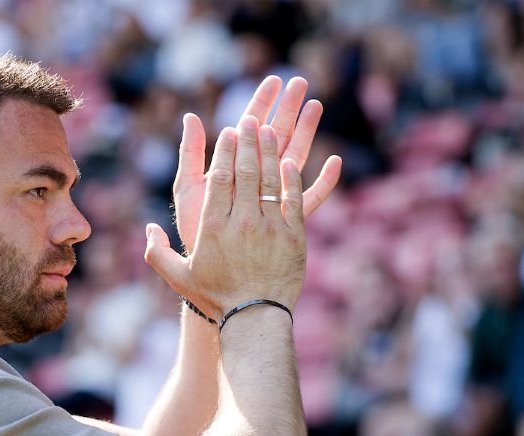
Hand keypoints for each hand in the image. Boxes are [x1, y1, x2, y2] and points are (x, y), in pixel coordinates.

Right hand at [145, 117, 307, 315]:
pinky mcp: (294, 236)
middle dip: (248, 141)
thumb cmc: (215, 298)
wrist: (254, 318)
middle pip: (246, 171)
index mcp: (212, 227)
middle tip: (250, 120)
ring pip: (270, 179)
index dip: (225, 151)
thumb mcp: (178, 276)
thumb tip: (149, 227)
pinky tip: (288, 162)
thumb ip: (157, 251)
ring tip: (269, 130)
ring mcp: (270, 227)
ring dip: (269, 151)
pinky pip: (293, 198)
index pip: (220, 178)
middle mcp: (241, 222)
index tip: (228, 132)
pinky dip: (291, 178)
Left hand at [173, 76, 341, 253]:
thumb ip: (190, 154)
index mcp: (232, 167)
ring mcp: (272, 196)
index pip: (247, 127)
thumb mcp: (188, 188)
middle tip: (300, 82)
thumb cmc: (194, 230)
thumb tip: (190, 116)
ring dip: (307, 131)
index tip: (273, 79)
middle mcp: (254, 179)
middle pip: (275, 136)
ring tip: (317, 105)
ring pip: (294, 158)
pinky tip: (335, 162)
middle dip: (287, 108)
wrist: (208, 268)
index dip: (260, 102)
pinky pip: (310, 198)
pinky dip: (323, 182)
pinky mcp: (286, 218)